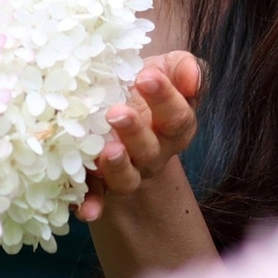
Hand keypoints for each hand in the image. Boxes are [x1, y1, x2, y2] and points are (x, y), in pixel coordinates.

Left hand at [79, 52, 202, 221]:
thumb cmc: (142, 86)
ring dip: (118, 167)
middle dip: (135, 132)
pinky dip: (91, 204)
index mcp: (174, 127)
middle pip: (151, 149)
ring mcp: (127, 171)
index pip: (177, 117)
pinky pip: (97, 196)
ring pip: (127, 178)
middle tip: (117, 112)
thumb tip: (192, 77)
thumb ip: (183, 68)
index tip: (145, 77)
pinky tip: (84, 210)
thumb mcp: (163, 69)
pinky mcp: (99, 183)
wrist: (113, 105)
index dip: (165, 99)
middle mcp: (153, 154)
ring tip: (107, 150)